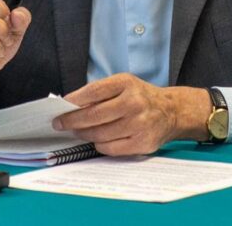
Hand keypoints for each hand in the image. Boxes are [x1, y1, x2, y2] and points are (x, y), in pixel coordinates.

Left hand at [53, 73, 209, 155]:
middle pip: (94, 115)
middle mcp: (134, 102)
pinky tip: (97, 140)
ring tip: (78, 131)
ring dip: (84, 134)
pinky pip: (111, 148)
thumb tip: (71, 106)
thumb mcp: (124, 85)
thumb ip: (100, 93)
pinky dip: (99, 145)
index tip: (61, 107)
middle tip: (60, 124)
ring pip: (100, 134)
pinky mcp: (142, 142)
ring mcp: (139, 124)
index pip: (93, 91)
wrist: (171, 111)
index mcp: (126, 83)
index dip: (74, 100)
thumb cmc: (141, 97)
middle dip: (72, 121)